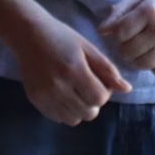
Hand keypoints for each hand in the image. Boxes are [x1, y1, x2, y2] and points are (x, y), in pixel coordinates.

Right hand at [16, 15, 133, 125]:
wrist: (28, 35)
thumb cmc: (61, 37)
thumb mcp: (88, 48)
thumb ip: (107, 70)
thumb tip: (126, 89)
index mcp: (74, 69)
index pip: (99, 98)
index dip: (105, 93)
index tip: (99, 82)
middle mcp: (58, 86)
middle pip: (88, 113)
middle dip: (94, 102)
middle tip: (88, 87)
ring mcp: (45, 95)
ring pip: (74, 119)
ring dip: (80, 109)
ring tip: (76, 92)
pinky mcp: (35, 100)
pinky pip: (58, 118)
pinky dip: (65, 111)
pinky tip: (64, 95)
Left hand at [98, 0, 154, 76]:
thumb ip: (121, 11)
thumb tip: (102, 31)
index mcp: (149, 10)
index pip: (120, 33)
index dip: (119, 34)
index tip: (125, 32)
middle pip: (129, 51)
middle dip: (126, 48)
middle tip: (134, 42)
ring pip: (143, 64)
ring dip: (139, 59)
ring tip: (144, 49)